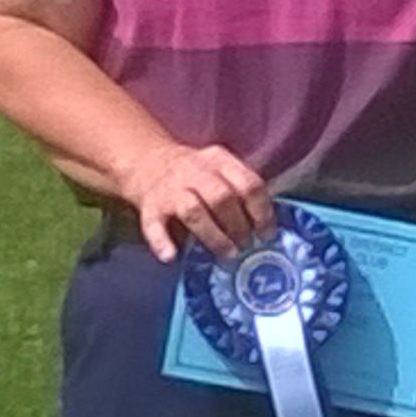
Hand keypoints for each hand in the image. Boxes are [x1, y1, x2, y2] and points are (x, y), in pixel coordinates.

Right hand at [122, 137, 274, 262]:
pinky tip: (171, 256)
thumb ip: (241, 192)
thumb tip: (266, 230)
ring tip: (228, 254)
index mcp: (219, 160)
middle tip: (246, 246)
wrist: (148, 163)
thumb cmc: (197, 176)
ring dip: (214, 236)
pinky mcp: (149, 206)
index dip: (262, 212)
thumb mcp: (221, 171)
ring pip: (194, 210)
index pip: (248, 184)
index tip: (267, 234)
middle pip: (222, 197)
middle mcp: (194, 170)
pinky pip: (154, 225)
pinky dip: (162, 241)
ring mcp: (170, 188)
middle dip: (239, 225)